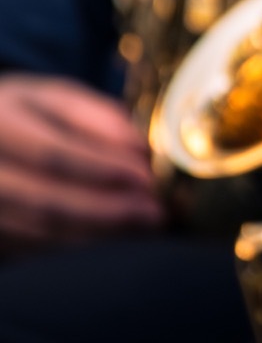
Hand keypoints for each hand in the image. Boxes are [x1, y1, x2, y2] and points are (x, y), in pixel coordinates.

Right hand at [0, 75, 163, 255]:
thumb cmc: (22, 113)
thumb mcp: (53, 99)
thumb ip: (96, 117)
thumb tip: (138, 147)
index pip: (52, 155)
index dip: (103, 169)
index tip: (146, 177)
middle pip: (45, 202)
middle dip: (107, 210)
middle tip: (154, 212)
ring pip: (39, 231)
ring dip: (97, 231)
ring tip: (142, 225)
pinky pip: (32, 247)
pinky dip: (77, 242)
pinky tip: (112, 234)